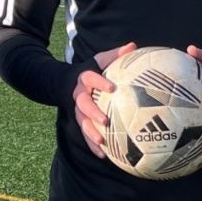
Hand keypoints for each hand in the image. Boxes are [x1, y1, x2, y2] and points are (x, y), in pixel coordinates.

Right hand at [74, 41, 137, 158]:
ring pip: (82, 121)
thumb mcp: (101, 61)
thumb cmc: (93, 71)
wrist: (68, 83)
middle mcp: (79, 94)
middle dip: (93, 112)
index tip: (111, 87)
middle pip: (83, 104)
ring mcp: (77, 109)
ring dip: (91, 132)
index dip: (99, 82)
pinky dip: (92, 145)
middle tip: (105, 120)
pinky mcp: (79, 121)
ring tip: (102, 140)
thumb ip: (115, 55)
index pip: (90, 78)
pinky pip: (85, 134)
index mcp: (85, 78)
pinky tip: (103, 155)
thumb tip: (133, 46)